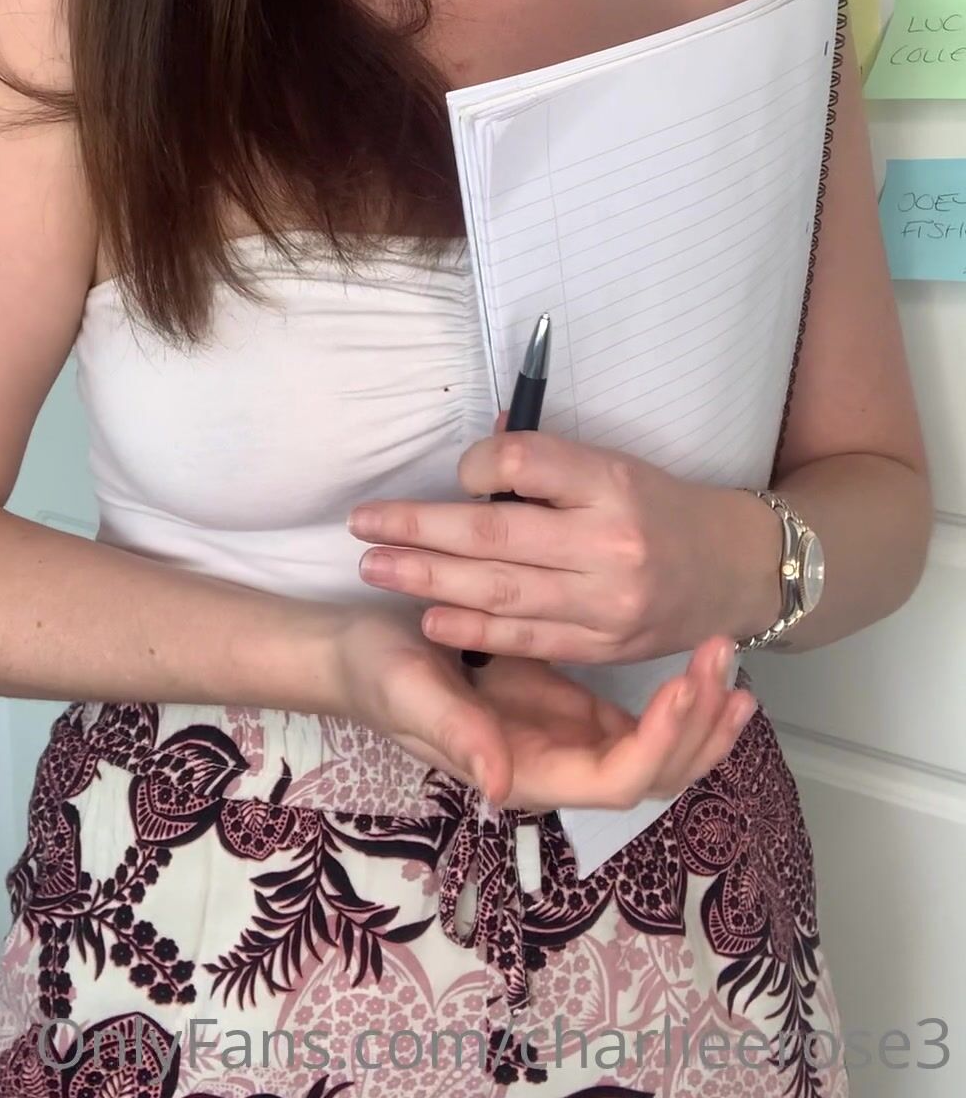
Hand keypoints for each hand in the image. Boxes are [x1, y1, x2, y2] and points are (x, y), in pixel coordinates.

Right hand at [331, 606, 754, 810]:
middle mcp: (555, 766)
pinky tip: (699, 661)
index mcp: (524, 773)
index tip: (685, 686)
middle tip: (728, 665)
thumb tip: (502, 787)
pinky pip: (638, 719)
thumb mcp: (410, 692)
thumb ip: (457, 735)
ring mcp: (565, 738)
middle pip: (654, 774)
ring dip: (700, 715)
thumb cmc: (378, 674)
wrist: (356, 652)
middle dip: (699, 728)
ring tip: (732, 664)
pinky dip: (677, 696)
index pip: (616, 780)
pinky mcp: (565, 707)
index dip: (659, 743)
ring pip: (657, 749)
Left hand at [346, 414, 769, 664]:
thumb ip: (545, 462)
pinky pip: (525, 637)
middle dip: (419, 529)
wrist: (734, 570)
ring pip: (499, 590)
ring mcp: (607, 601)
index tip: (457, 471)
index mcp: (612, 482)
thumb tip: (478, 451)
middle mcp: (610, 542)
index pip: (524, 462)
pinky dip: (472, 629)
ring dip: (428, 579)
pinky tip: (429, 618)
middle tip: (363, 525)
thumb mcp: (613, 466)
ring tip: (376, 568)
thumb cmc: (660, 508)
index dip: (476, 464)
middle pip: (495, 532)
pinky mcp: (603, 645)